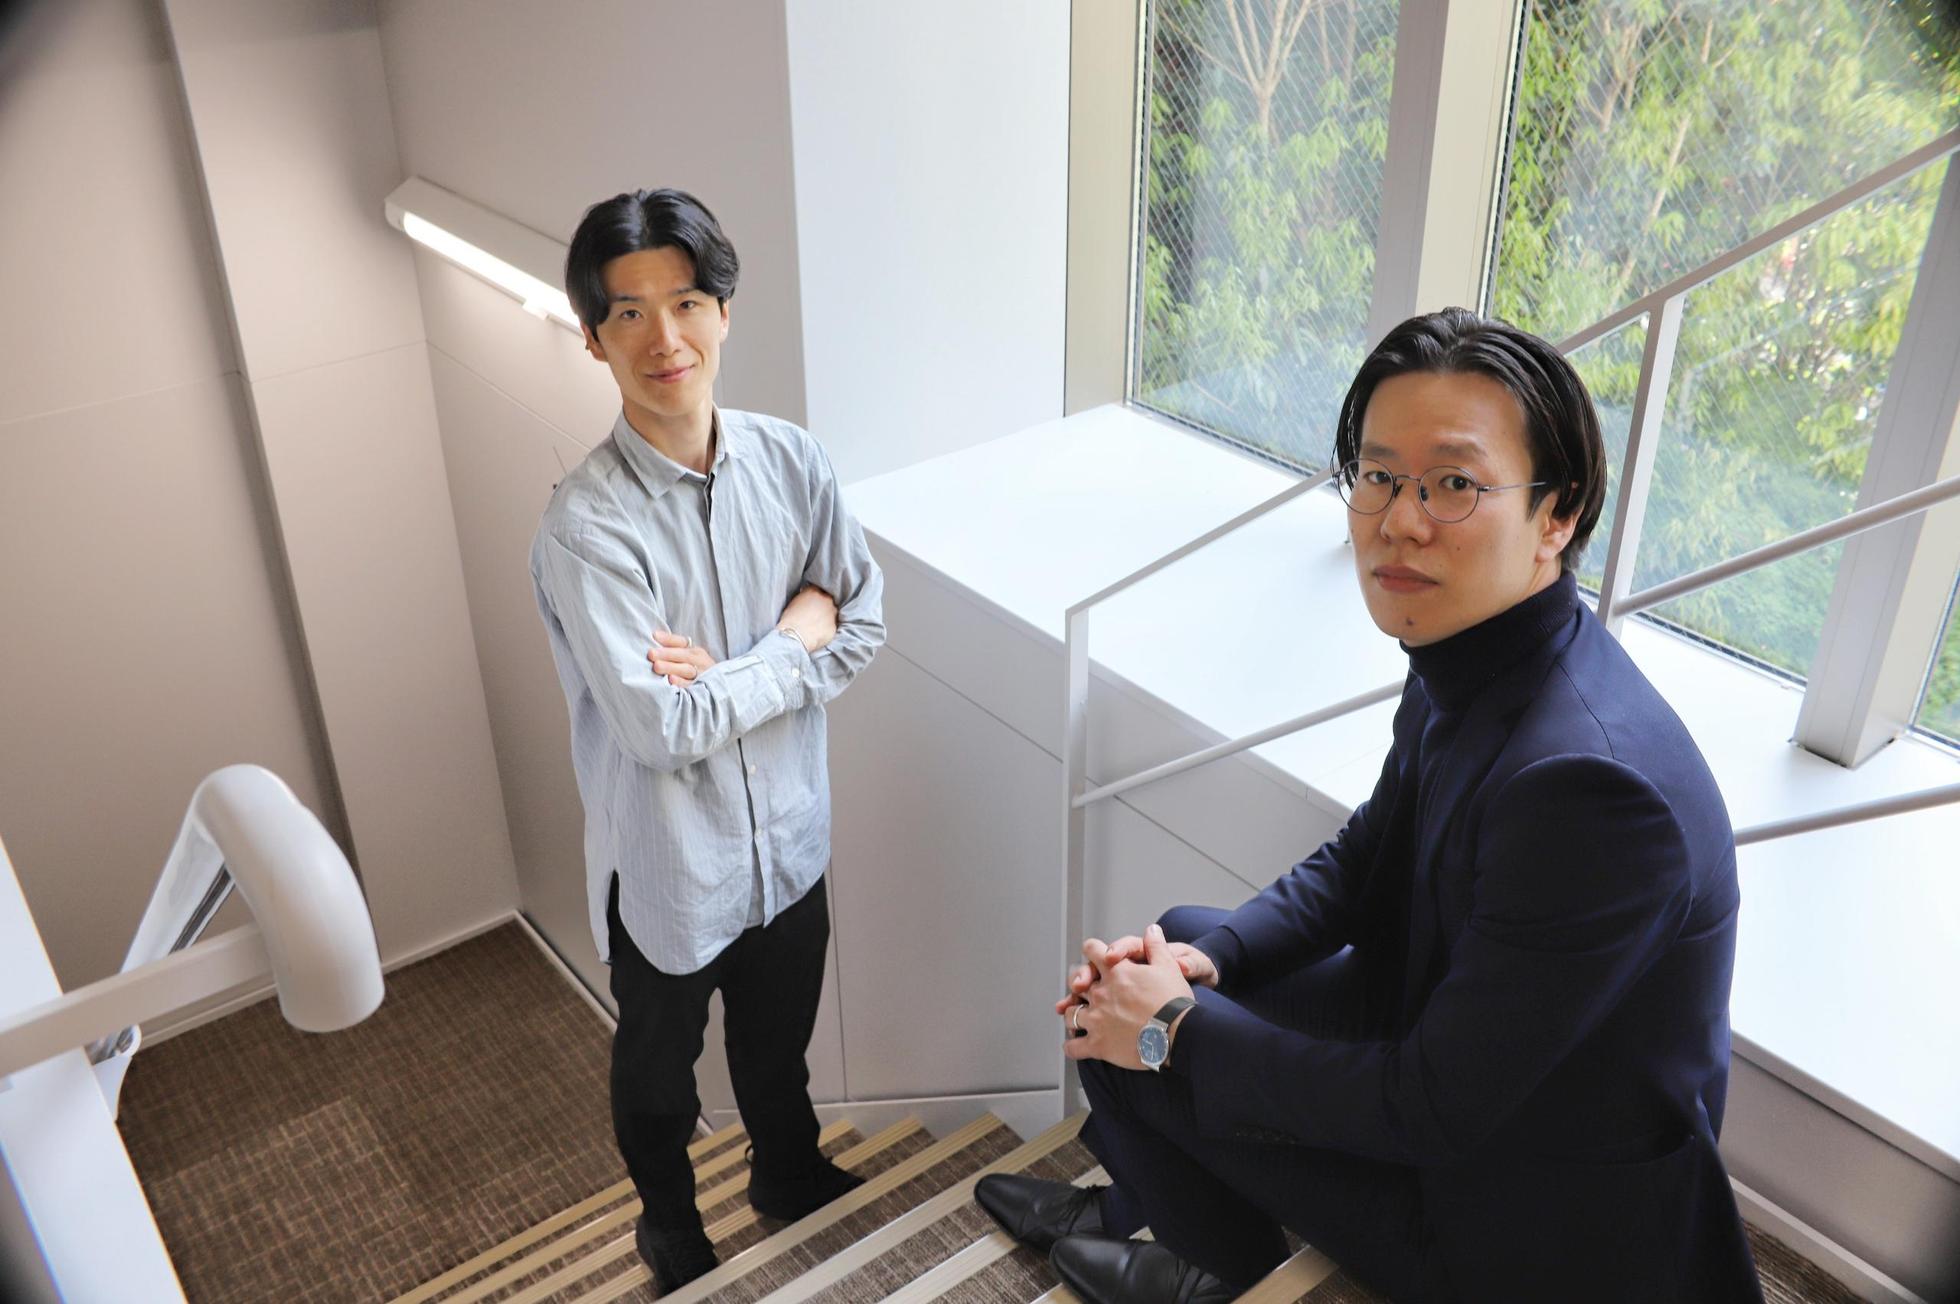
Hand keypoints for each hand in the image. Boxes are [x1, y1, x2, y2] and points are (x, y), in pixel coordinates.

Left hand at [648, 630, 715, 685]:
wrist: (717, 687)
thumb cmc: (695, 670)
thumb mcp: (688, 657)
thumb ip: (672, 647)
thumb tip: (655, 635)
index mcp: (695, 651)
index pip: (681, 642)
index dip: (668, 639)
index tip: (654, 636)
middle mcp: (699, 661)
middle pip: (683, 655)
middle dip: (666, 654)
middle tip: (651, 653)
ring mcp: (701, 674)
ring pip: (686, 669)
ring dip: (671, 667)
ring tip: (657, 666)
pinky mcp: (701, 688)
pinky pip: (690, 685)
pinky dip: (681, 682)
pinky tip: (671, 680)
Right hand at [777, 584, 838, 652]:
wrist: (794, 637)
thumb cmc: (789, 621)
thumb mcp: (793, 603)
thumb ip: (804, 598)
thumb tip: (808, 601)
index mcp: (814, 592)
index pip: (818, 590)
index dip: (815, 597)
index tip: (812, 602)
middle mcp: (826, 600)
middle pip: (827, 601)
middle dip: (823, 606)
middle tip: (814, 614)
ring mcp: (832, 613)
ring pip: (831, 613)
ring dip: (826, 617)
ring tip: (815, 625)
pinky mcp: (834, 626)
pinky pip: (831, 626)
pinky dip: (826, 629)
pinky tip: (817, 633)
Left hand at [1061, 925, 1194, 1070]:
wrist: (1178, 1034)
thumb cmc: (1174, 1001)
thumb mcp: (1168, 967)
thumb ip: (1156, 946)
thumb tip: (1151, 929)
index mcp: (1115, 972)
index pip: (1091, 950)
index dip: (1092, 951)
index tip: (1095, 958)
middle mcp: (1100, 993)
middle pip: (1078, 983)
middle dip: (1082, 986)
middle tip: (1088, 991)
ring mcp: (1096, 1019)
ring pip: (1071, 1013)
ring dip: (1074, 1014)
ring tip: (1080, 1019)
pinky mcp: (1098, 1044)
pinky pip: (1074, 1046)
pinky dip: (1071, 1046)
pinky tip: (1074, 1045)